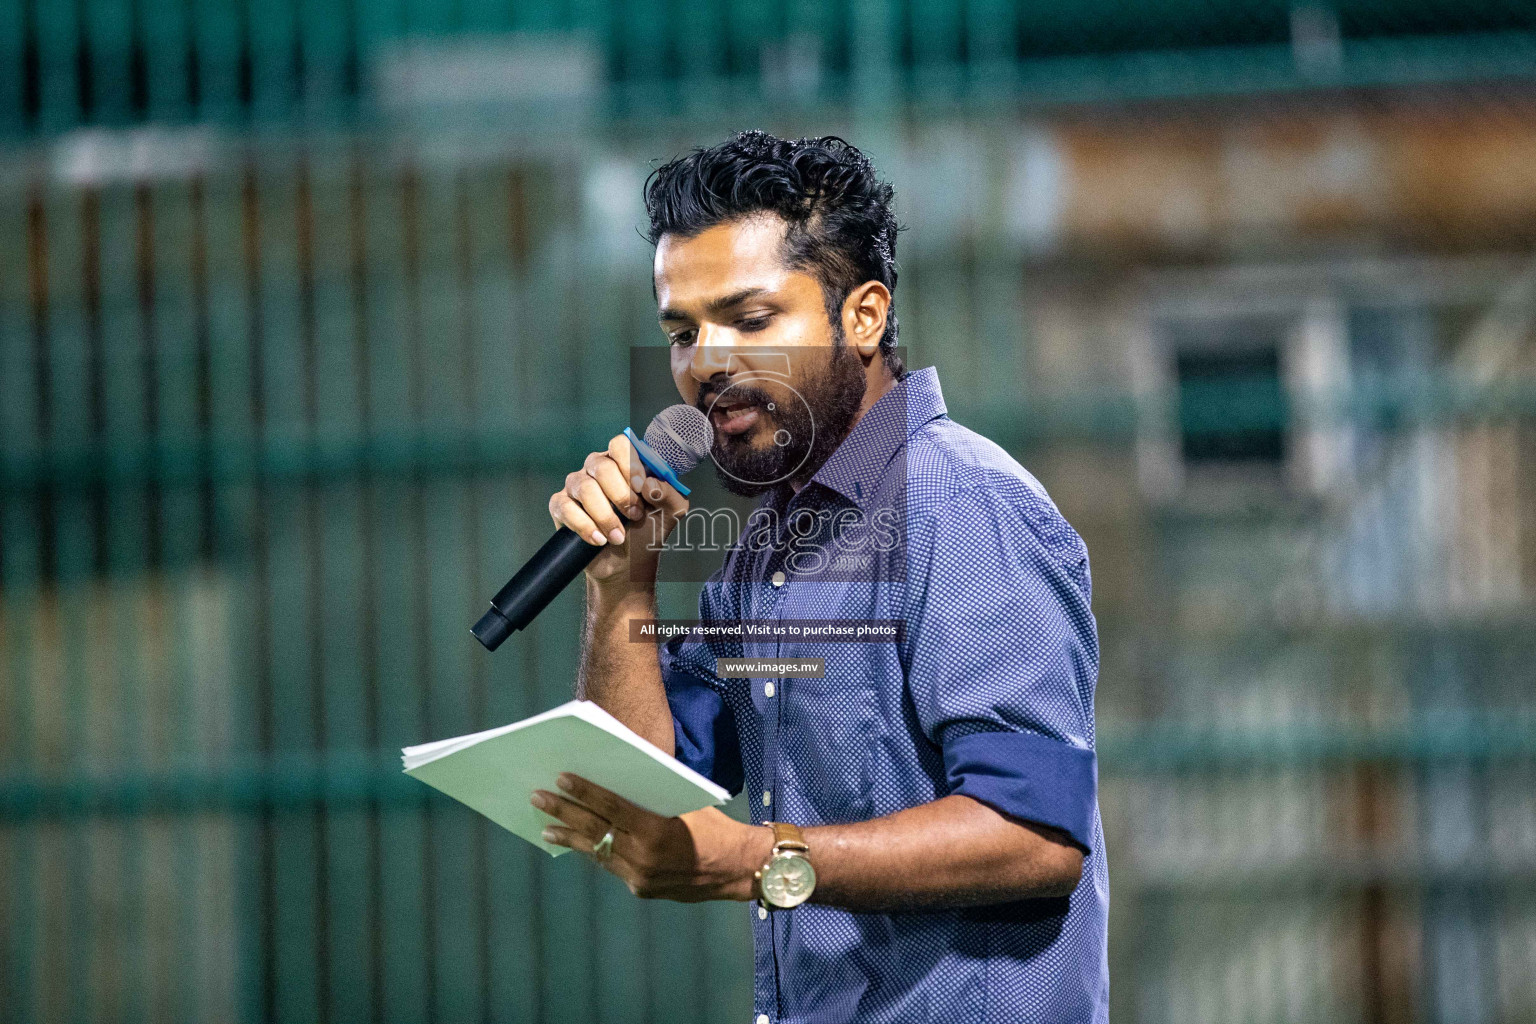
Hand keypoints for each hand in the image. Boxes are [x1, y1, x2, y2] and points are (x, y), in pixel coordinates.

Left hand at [532, 773, 769, 901]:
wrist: (737, 868)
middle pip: (595, 829)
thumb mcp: (683, 802)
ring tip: (545, 827)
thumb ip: (650, 798)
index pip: (610, 807)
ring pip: (597, 852)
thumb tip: (614, 780)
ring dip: (570, 837)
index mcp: (655, 829)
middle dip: (564, 812)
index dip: (584, 792)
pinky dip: (594, 852)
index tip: (561, 778)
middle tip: (538, 798)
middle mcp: (643, 856)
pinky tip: (578, 843)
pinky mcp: (641, 888)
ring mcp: (640, 876)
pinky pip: (611, 866)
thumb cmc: (713, 826)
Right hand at [548, 433, 688, 585]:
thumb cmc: (646, 531)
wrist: (627, 564)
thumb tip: (651, 485)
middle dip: (620, 495)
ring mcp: (577, 486)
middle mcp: (597, 468)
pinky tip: (599, 540)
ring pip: (584, 488)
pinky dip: (585, 526)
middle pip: (601, 466)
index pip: (620, 445)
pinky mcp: (561, 506)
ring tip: (619, 537)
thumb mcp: (669, 514)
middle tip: (634, 516)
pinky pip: (565, 507)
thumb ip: (669, 495)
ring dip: (605, 516)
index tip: (641, 489)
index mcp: (624, 463)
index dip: (630, 464)